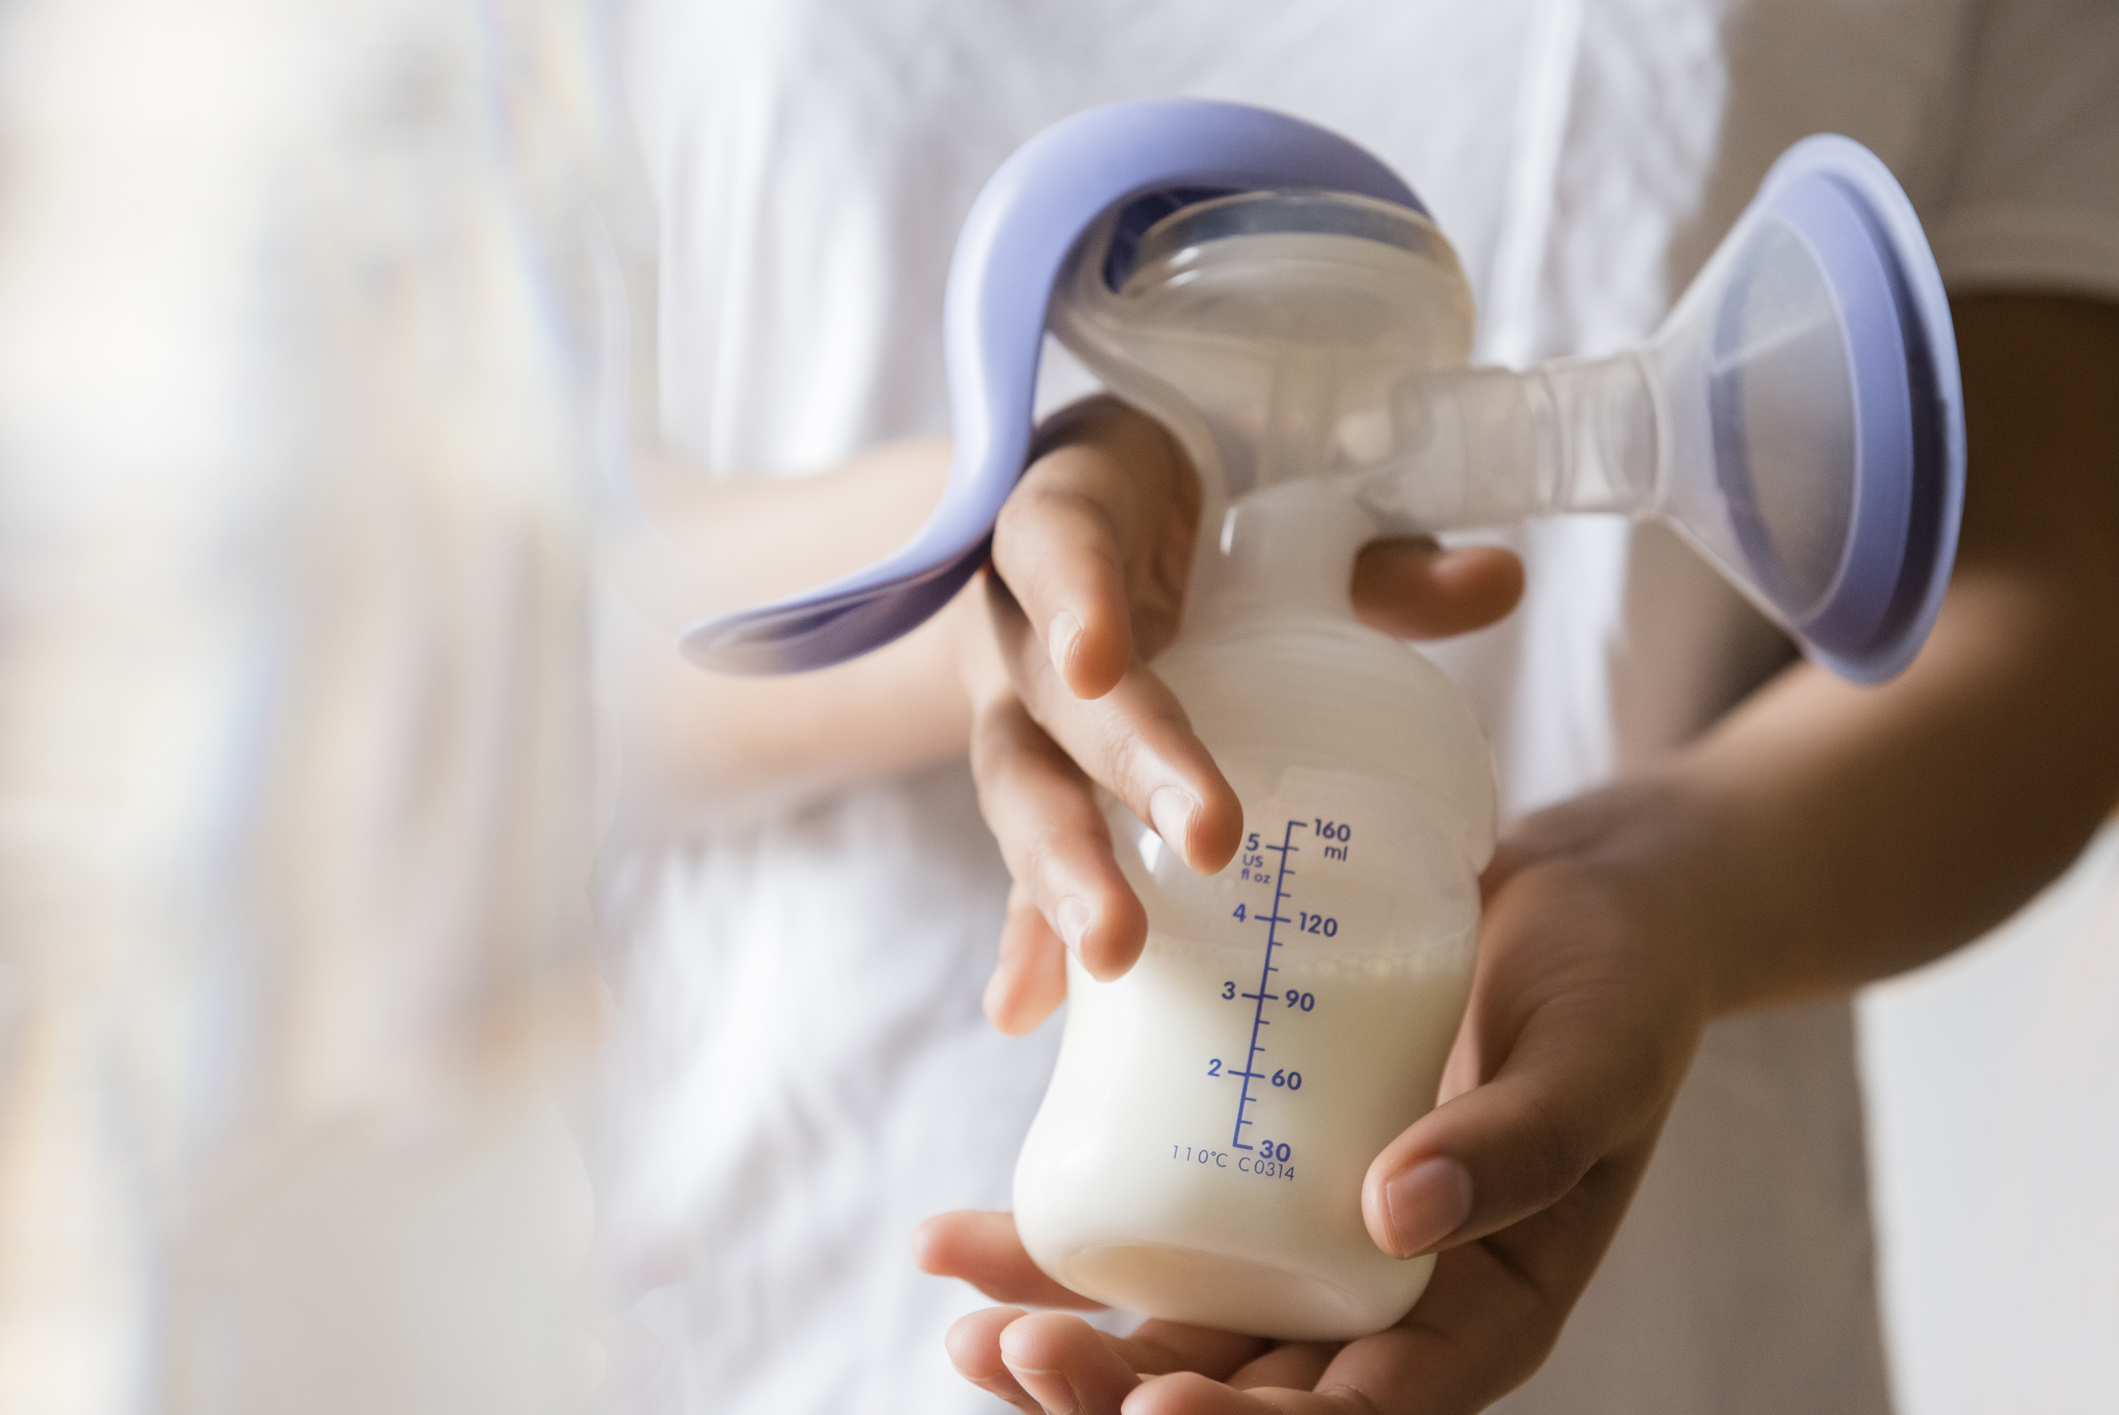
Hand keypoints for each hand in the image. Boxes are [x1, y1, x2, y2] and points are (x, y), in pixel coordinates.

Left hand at [918, 777, 1723, 1412]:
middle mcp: (1385, 1300)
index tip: (1156, 1402)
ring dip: (1073, 1341)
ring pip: (1182, 1330)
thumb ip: (1518, 1142)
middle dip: (1126, 1394)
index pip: (1363, 1414)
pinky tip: (964, 1238)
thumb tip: (1398, 1221)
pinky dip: (1062, 1241)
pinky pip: (1155, 1227)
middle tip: (1019, 1351)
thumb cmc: (1618, 985)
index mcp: (1482, 1313)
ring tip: (966, 1320)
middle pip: (1247, 1390)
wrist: (1583, 898)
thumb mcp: (1594, 1061)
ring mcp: (1312, 1239)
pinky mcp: (1259, 1166)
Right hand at [959, 396, 1522, 1034]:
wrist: (1099, 544)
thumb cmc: (1199, 535)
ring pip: (1021, 790)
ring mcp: (1016, 714)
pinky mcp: (1035, 792)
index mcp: (1072, 521)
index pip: (1055, 544)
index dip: (1073, 600)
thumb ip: (1378, 563)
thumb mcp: (1278, 530)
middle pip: (1049, 697)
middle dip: (1125, 768)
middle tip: (1208, 841)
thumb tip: (1499, 580)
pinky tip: (1025, 1010)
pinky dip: (1026, 939)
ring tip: (1110, 952)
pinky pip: (1017, 867)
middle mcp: (1021, 626)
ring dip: (1062, 874)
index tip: (1100, 665)